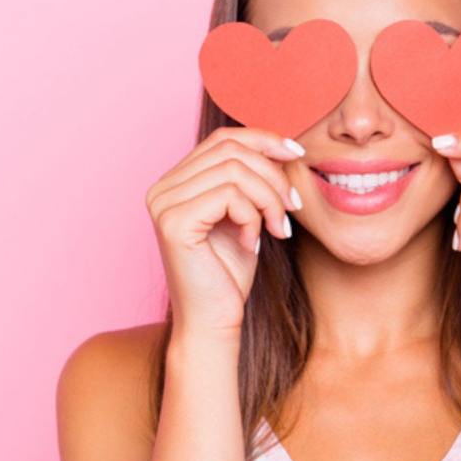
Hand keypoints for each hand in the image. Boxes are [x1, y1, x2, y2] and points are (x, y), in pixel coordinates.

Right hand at [145, 127, 304, 338]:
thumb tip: (281, 143)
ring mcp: (163, 203)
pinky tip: (253, 243)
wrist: (214, 321)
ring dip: (269, 198)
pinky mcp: (173, 222)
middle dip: (272, 174)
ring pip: (234, 170)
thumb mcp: (245, 214)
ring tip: (279, 228)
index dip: (264, 139)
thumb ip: (250, 178)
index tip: (297, 154)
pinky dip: (252, 216)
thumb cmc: (229, 273)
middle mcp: (162, 188)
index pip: (223, 138)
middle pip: (231, 149)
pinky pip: (229, 195)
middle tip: (293, 207)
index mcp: (176, 181)